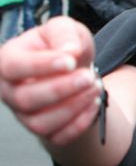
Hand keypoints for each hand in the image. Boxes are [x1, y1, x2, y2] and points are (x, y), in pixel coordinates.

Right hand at [0, 16, 98, 144]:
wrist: (76, 71)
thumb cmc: (65, 47)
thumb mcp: (66, 29)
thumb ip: (64, 34)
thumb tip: (69, 51)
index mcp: (8, 61)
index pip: (13, 67)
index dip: (41, 66)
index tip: (70, 62)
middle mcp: (10, 91)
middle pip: (25, 99)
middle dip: (61, 89)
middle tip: (89, 76)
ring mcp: (24, 115)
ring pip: (40, 123)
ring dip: (73, 107)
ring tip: (96, 87)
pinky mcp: (45, 131)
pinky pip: (58, 137)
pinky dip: (80, 123)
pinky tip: (95, 103)